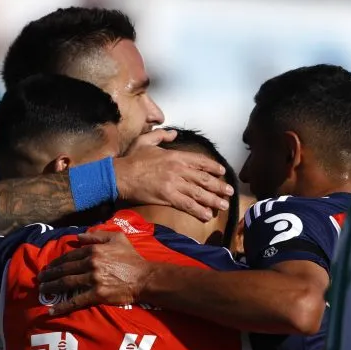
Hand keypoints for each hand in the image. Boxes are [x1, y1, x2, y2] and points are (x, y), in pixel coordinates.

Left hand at [37, 232, 151, 316]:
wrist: (145, 278)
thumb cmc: (133, 258)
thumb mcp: (117, 238)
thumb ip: (97, 235)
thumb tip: (79, 237)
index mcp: (94, 250)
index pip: (70, 256)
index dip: (57, 262)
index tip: (49, 267)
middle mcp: (91, 263)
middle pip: (64, 269)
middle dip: (49, 274)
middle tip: (39, 279)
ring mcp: (93, 279)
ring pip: (66, 283)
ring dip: (52, 287)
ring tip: (42, 290)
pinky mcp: (97, 294)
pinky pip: (76, 301)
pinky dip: (62, 306)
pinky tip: (51, 310)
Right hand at [114, 129, 233, 221]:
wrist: (120, 175)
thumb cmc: (132, 159)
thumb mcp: (146, 140)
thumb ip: (162, 136)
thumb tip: (173, 134)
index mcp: (175, 156)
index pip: (200, 161)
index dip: (213, 167)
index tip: (222, 172)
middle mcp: (178, 169)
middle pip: (204, 179)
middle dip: (219, 186)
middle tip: (230, 192)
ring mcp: (174, 184)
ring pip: (199, 193)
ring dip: (213, 200)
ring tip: (223, 205)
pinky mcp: (168, 197)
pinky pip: (187, 205)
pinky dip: (198, 210)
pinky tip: (207, 215)